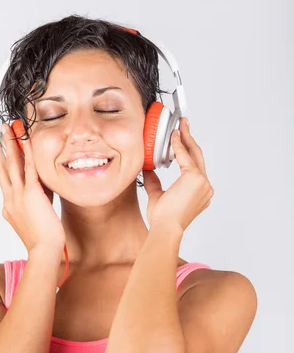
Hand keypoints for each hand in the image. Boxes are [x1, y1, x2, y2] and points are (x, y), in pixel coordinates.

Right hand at [0, 123, 65, 252]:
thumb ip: (37, 201)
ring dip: (8, 144)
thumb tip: (42, 188)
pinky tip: (25, 140)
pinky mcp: (31, 194)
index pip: (5, 181)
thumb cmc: (43, 240)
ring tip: (5, 129)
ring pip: (11, 164)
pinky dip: (27, 153)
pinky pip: (28, 168)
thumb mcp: (35, 217)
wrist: (44, 250)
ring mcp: (18, 196)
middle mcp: (10, 199)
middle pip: (1, 169)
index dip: (0, 164)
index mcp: (9, 207)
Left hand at [142, 117, 213, 231]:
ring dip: (186, 138)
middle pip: (198, 157)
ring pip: (194, 154)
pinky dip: (178, 146)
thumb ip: (154, 181)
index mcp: (200, 192)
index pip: (194, 166)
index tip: (181, 138)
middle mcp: (205, 187)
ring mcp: (203, 183)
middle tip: (184, 124)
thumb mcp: (157, 195)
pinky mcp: (195, 178)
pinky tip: (173, 137)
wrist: (165, 227)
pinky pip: (185, 158)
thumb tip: (148, 168)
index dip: (187, 151)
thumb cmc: (163, 219)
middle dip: (190, 138)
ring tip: (180, 125)